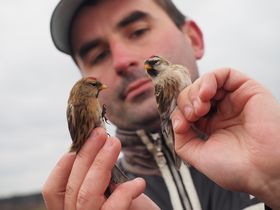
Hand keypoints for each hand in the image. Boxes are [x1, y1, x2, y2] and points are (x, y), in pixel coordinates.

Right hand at [42, 127, 158, 209]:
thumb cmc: (129, 207)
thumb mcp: (109, 188)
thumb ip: (96, 173)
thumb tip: (93, 143)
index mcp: (70, 207)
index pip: (53, 190)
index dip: (62, 166)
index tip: (78, 143)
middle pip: (71, 187)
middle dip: (86, 154)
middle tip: (100, 134)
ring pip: (86, 194)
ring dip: (101, 163)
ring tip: (114, 143)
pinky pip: (113, 207)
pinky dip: (126, 191)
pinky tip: (139, 182)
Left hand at [171, 68, 279, 208]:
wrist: (264, 170)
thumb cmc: (235, 167)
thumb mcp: (198, 155)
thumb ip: (181, 138)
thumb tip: (176, 121)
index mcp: (211, 126)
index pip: (187, 108)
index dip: (179, 111)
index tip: (181, 125)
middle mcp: (222, 111)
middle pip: (193, 93)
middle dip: (186, 101)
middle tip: (192, 115)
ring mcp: (233, 100)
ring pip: (206, 82)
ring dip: (196, 91)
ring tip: (200, 107)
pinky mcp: (246, 89)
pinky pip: (223, 74)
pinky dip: (209, 80)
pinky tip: (206, 94)